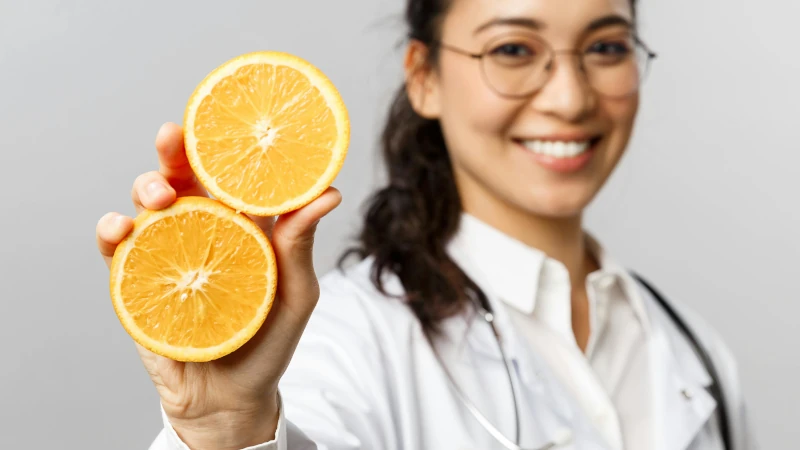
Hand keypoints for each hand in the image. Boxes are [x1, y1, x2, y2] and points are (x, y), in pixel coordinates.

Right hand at [96, 122, 341, 449]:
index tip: (222, 119)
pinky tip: (121, 228)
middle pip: (182, 179)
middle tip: (172, 137)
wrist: (233, 399)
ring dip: (146, 188)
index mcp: (241, 226)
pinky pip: (118, 250)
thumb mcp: (297, 292)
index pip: (229, 176)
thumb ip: (302, 243)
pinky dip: (113, 232)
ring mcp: (167, 255)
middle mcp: (202, 231)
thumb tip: (330, 193)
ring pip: (148, 206)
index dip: (223, 145)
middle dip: (173, 152)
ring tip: (160, 196)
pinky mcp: (138, 284)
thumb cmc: (270, 342)